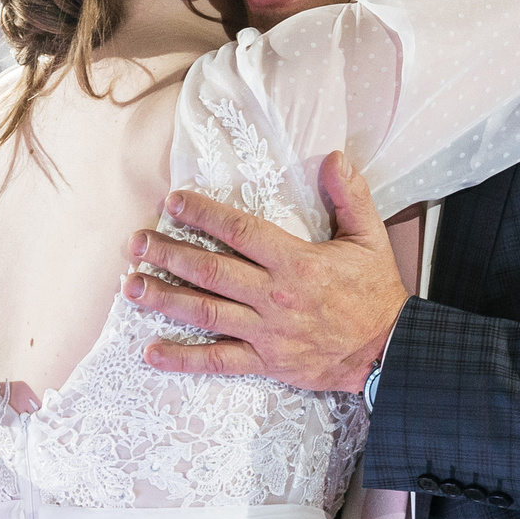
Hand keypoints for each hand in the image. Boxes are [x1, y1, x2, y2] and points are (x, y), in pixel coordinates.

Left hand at [124, 154, 408, 393]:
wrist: (388, 350)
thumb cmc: (376, 293)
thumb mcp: (370, 238)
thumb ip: (350, 196)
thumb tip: (334, 157)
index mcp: (297, 262)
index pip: (240, 232)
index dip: (203, 215)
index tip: (174, 202)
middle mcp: (274, 296)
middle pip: (210, 271)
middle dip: (168, 254)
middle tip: (136, 242)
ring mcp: (267, 332)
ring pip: (205, 313)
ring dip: (164, 298)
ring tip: (131, 285)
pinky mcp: (266, 361)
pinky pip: (218, 360)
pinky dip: (183, 358)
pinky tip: (152, 352)